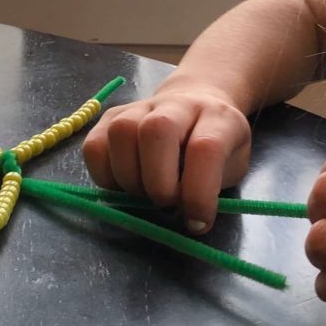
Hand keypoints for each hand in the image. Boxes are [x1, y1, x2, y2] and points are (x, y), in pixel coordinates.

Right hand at [82, 81, 251, 233]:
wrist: (196, 102)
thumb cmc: (217, 145)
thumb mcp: (231, 167)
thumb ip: (212, 190)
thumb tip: (186, 218)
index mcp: (217, 118)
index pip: (206, 148)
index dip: (199, 193)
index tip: (197, 222)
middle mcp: (177, 104)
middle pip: (156, 131)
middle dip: (158, 183)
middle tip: (166, 204)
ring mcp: (140, 106)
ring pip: (121, 133)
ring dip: (128, 177)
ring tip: (143, 192)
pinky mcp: (111, 116)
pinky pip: (94, 146)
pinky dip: (103, 175)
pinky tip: (123, 185)